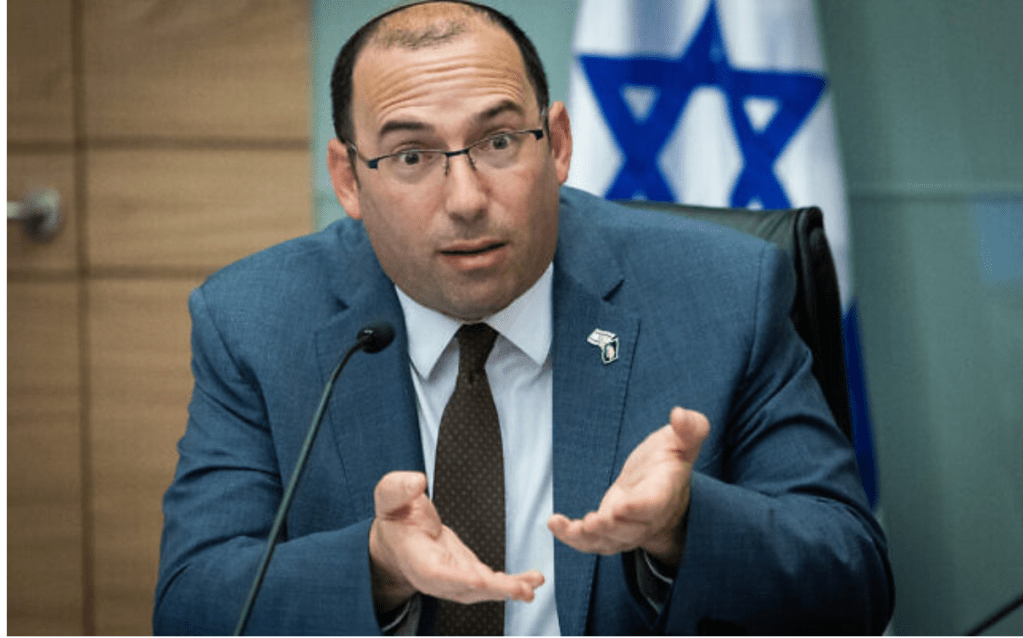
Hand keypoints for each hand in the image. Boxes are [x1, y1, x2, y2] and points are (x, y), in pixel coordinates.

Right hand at [369, 471, 544, 613]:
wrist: (398, 535)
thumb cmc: (395, 515)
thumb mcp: (389, 495)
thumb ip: (398, 488)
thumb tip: (418, 481)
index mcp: (416, 557)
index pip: (436, 572)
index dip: (457, 578)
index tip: (480, 579)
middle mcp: (436, 576)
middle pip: (464, 588)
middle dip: (493, 590)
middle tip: (519, 590)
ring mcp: (453, 577)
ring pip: (481, 590)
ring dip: (507, 590)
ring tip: (531, 587)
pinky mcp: (468, 572)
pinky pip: (490, 582)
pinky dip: (512, 583)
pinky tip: (532, 581)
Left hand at [547, 407, 708, 567]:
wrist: (662, 487)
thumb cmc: (670, 459)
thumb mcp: (682, 440)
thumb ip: (689, 428)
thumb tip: (680, 414)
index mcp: (664, 492)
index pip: (654, 504)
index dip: (639, 507)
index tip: (622, 505)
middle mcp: (646, 518)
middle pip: (630, 530)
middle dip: (611, 528)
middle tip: (594, 521)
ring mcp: (626, 528)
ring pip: (609, 542)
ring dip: (588, 538)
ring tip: (569, 528)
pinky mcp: (608, 531)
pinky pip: (591, 542)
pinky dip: (572, 537)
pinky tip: (554, 524)